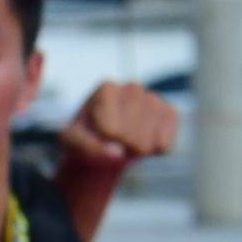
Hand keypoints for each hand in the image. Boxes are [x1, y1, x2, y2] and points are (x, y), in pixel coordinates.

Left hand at [56, 80, 179, 171]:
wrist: (106, 139)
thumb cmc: (86, 135)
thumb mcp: (71, 140)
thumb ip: (86, 145)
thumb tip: (116, 152)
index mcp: (107, 89)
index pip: (111, 131)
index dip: (101, 144)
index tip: (96, 137)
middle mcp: (133, 88)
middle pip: (130, 138)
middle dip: (119, 148)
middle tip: (112, 141)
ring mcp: (154, 99)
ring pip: (147, 144)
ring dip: (135, 151)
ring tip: (126, 140)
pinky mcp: (170, 113)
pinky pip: (164, 145)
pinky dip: (153, 152)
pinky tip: (144, 141)